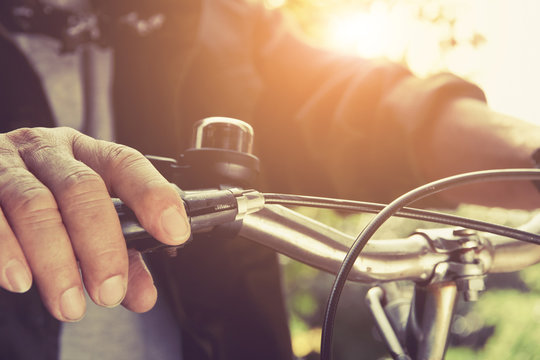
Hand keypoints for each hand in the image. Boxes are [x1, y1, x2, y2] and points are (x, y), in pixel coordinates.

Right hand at [0, 127, 189, 320]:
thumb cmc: (46, 198)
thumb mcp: (84, 216)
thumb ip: (118, 253)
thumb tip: (142, 294)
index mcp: (85, 152)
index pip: (126, 164)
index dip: (152, 195)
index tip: (174, 231)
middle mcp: (47, 151)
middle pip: (82, 188)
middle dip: (102, 244)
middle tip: (110, 290)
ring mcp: (6, 166)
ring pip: (34, 206)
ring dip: (56, 262)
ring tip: (70, 304)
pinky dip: (7, 252)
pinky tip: (21, 281)